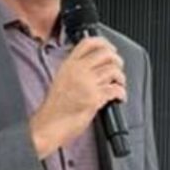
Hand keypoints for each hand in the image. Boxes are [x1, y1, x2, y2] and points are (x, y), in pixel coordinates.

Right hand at [29, 36, 126, 157]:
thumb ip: (75, 71)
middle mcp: (78, 71)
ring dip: (121, 78)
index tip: (111, 49)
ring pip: (113, 71)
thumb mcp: (60, 81)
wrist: (48, 125)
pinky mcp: (94, 98)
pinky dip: (121, 93)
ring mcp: (87, 84)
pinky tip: (119, 97)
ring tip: (119, 84)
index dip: (104, 43)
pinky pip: (115, 90)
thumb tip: (93, 67)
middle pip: (106, 54)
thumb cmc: (53, 109)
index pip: (89, 43)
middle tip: (118, 68)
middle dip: (117, 60)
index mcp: (68, 65)